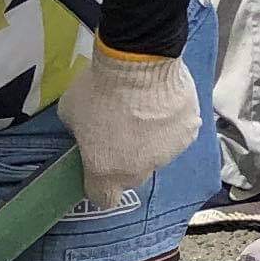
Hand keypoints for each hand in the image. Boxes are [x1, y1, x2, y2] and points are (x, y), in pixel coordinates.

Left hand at [59, 43, 199, 211]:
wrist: (140, 62)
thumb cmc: (98, 89)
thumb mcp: (70, 112)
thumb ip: (78, 131)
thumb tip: (86, 131)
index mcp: (106, 173)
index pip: (103, 198)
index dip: (98, 184)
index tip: (96, 165)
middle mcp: (140, 171)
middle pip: (132, 176)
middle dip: (125, 159)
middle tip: (119, 129)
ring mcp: (169, 154)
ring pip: (157, 155)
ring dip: (150, 140)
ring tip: (143, 109)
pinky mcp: (189, 132)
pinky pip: (176, 133)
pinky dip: (170, 122)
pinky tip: (162, 100)